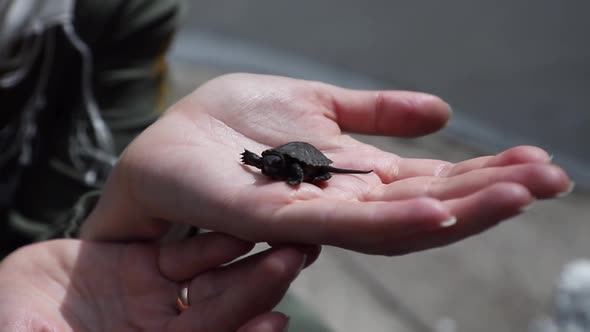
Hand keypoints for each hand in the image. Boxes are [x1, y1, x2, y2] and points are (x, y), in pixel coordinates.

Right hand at [0, 233, 316, 331]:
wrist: (5, 302)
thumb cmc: (15, 326)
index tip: (274, 321)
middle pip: (222, 316)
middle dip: (259, 291)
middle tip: (295, 259)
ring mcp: (158, 301)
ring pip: (214, 283)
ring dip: (250, 264)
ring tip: (287, 239)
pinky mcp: (148, 269)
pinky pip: (187, 255)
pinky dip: (213, 243)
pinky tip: (241, 224)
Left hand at [81, 73, 571, 254]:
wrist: (168, 140)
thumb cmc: (231, 126)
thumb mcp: (315, 105)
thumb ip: (375, 112)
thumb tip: (442, 113)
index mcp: (354, 177)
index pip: (429, 181)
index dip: (483, 175)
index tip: (537, 163)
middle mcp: (343, 204)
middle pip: (425, 205)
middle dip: (488, 194)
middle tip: (550, 180)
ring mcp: (313, 217)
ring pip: (394, 222)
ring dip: (457, 210)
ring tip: (516, 195)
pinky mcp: (275, 219)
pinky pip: (340, 224)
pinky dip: (392, 223)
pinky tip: (436, 215)